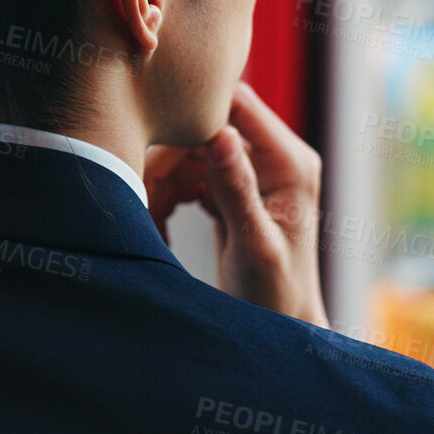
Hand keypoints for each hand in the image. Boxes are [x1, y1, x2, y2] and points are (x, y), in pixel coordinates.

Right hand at [146, 81, 328, 326]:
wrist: (279, 328)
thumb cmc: (273, 295)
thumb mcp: (253, 245)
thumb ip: (237, 190)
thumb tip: (221, 136)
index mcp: (290, 162)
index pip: (237, 105)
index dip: (192, 115)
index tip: (152, 144)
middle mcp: (275, 157)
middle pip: (205, 128)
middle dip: (168, 161)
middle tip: (143, 201)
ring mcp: (253, 170)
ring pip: (190, 150)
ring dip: (163, 181)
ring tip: (151, 222)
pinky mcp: (233, 186)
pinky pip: (189, 172)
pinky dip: (168, 194)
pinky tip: (161, 224)